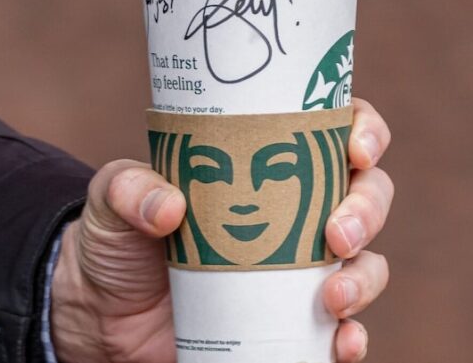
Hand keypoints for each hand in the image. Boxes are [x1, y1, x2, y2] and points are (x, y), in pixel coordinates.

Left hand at [50, 98, 393, 362]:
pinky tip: (340, 344)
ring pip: (367, 263)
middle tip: (337, 233)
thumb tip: (170, 209)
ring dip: (365, 278)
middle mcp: (296, 212)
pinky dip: (352, 339)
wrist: (103, 315)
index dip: (365, 130)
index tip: (356, 149)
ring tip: (332, 298)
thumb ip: (129, 188)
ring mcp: (300, 270)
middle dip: (368, 210)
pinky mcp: (293, 323)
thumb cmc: (120, 239)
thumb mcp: (113, 198)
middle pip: (368, 195)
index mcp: (267, 164)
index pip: (335, 131)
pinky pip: (345, 331)